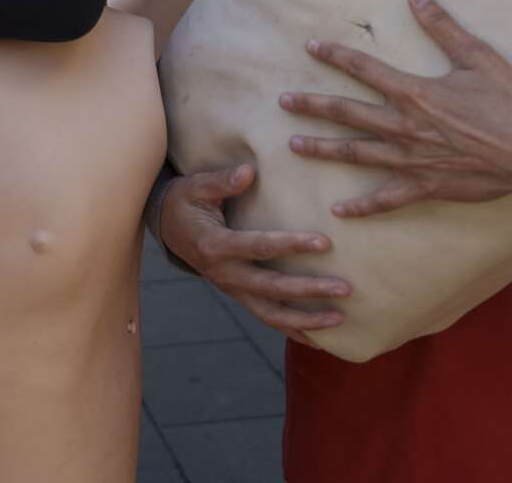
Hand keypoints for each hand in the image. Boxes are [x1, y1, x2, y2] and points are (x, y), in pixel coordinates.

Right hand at [157, 164, 348, 343]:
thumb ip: (221, 181)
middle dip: (309, 290)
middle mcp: (224, 274)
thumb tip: (248, 172)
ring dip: (306, 321)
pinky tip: (321, 339)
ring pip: (270, 314)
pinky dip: (294, 330)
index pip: (259, 247)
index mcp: (215, 245)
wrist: (166, 229)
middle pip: (272, 288)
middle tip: (345, 288)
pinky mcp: (239, 296)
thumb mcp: (195, 187)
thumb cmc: (184, 203)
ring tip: (340, 319)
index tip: (324, 243)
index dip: (291, 245)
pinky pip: (268, 318)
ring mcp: (232, 289)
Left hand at [282, 0, 511, 217]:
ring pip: (357, 154)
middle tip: (282, 101)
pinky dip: (363, 206)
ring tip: (294, 145)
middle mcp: (405, 127)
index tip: (310, 47)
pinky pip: (387, 198)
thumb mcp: (477, 56)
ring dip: (323, 149)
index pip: (364, 70)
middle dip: (312, 106)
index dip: (335, 56)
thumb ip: (442, 26)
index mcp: (415, 93)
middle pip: (347, 113)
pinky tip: (340, 209)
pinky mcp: (427, 187)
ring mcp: (413, 160)